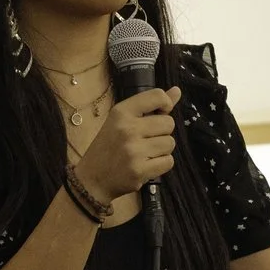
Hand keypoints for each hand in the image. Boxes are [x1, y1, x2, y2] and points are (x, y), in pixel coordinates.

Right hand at [75, 86, 181, 201]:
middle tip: (146, 140)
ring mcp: (134, 151)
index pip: (157, 96)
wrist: (92, 178)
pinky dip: (161, 164)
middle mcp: (127, 129)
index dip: (166, 104)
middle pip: (169, 123)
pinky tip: (147, 164)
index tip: (161, 113)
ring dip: (162, 150)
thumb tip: (177, 90)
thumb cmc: (109, 146)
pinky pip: (168, 162)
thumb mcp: (122, 120)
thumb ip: (151, 105)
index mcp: (121, 112)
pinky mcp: (139, 170)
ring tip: (145, 153)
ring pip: (170, 143)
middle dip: (162, 132)